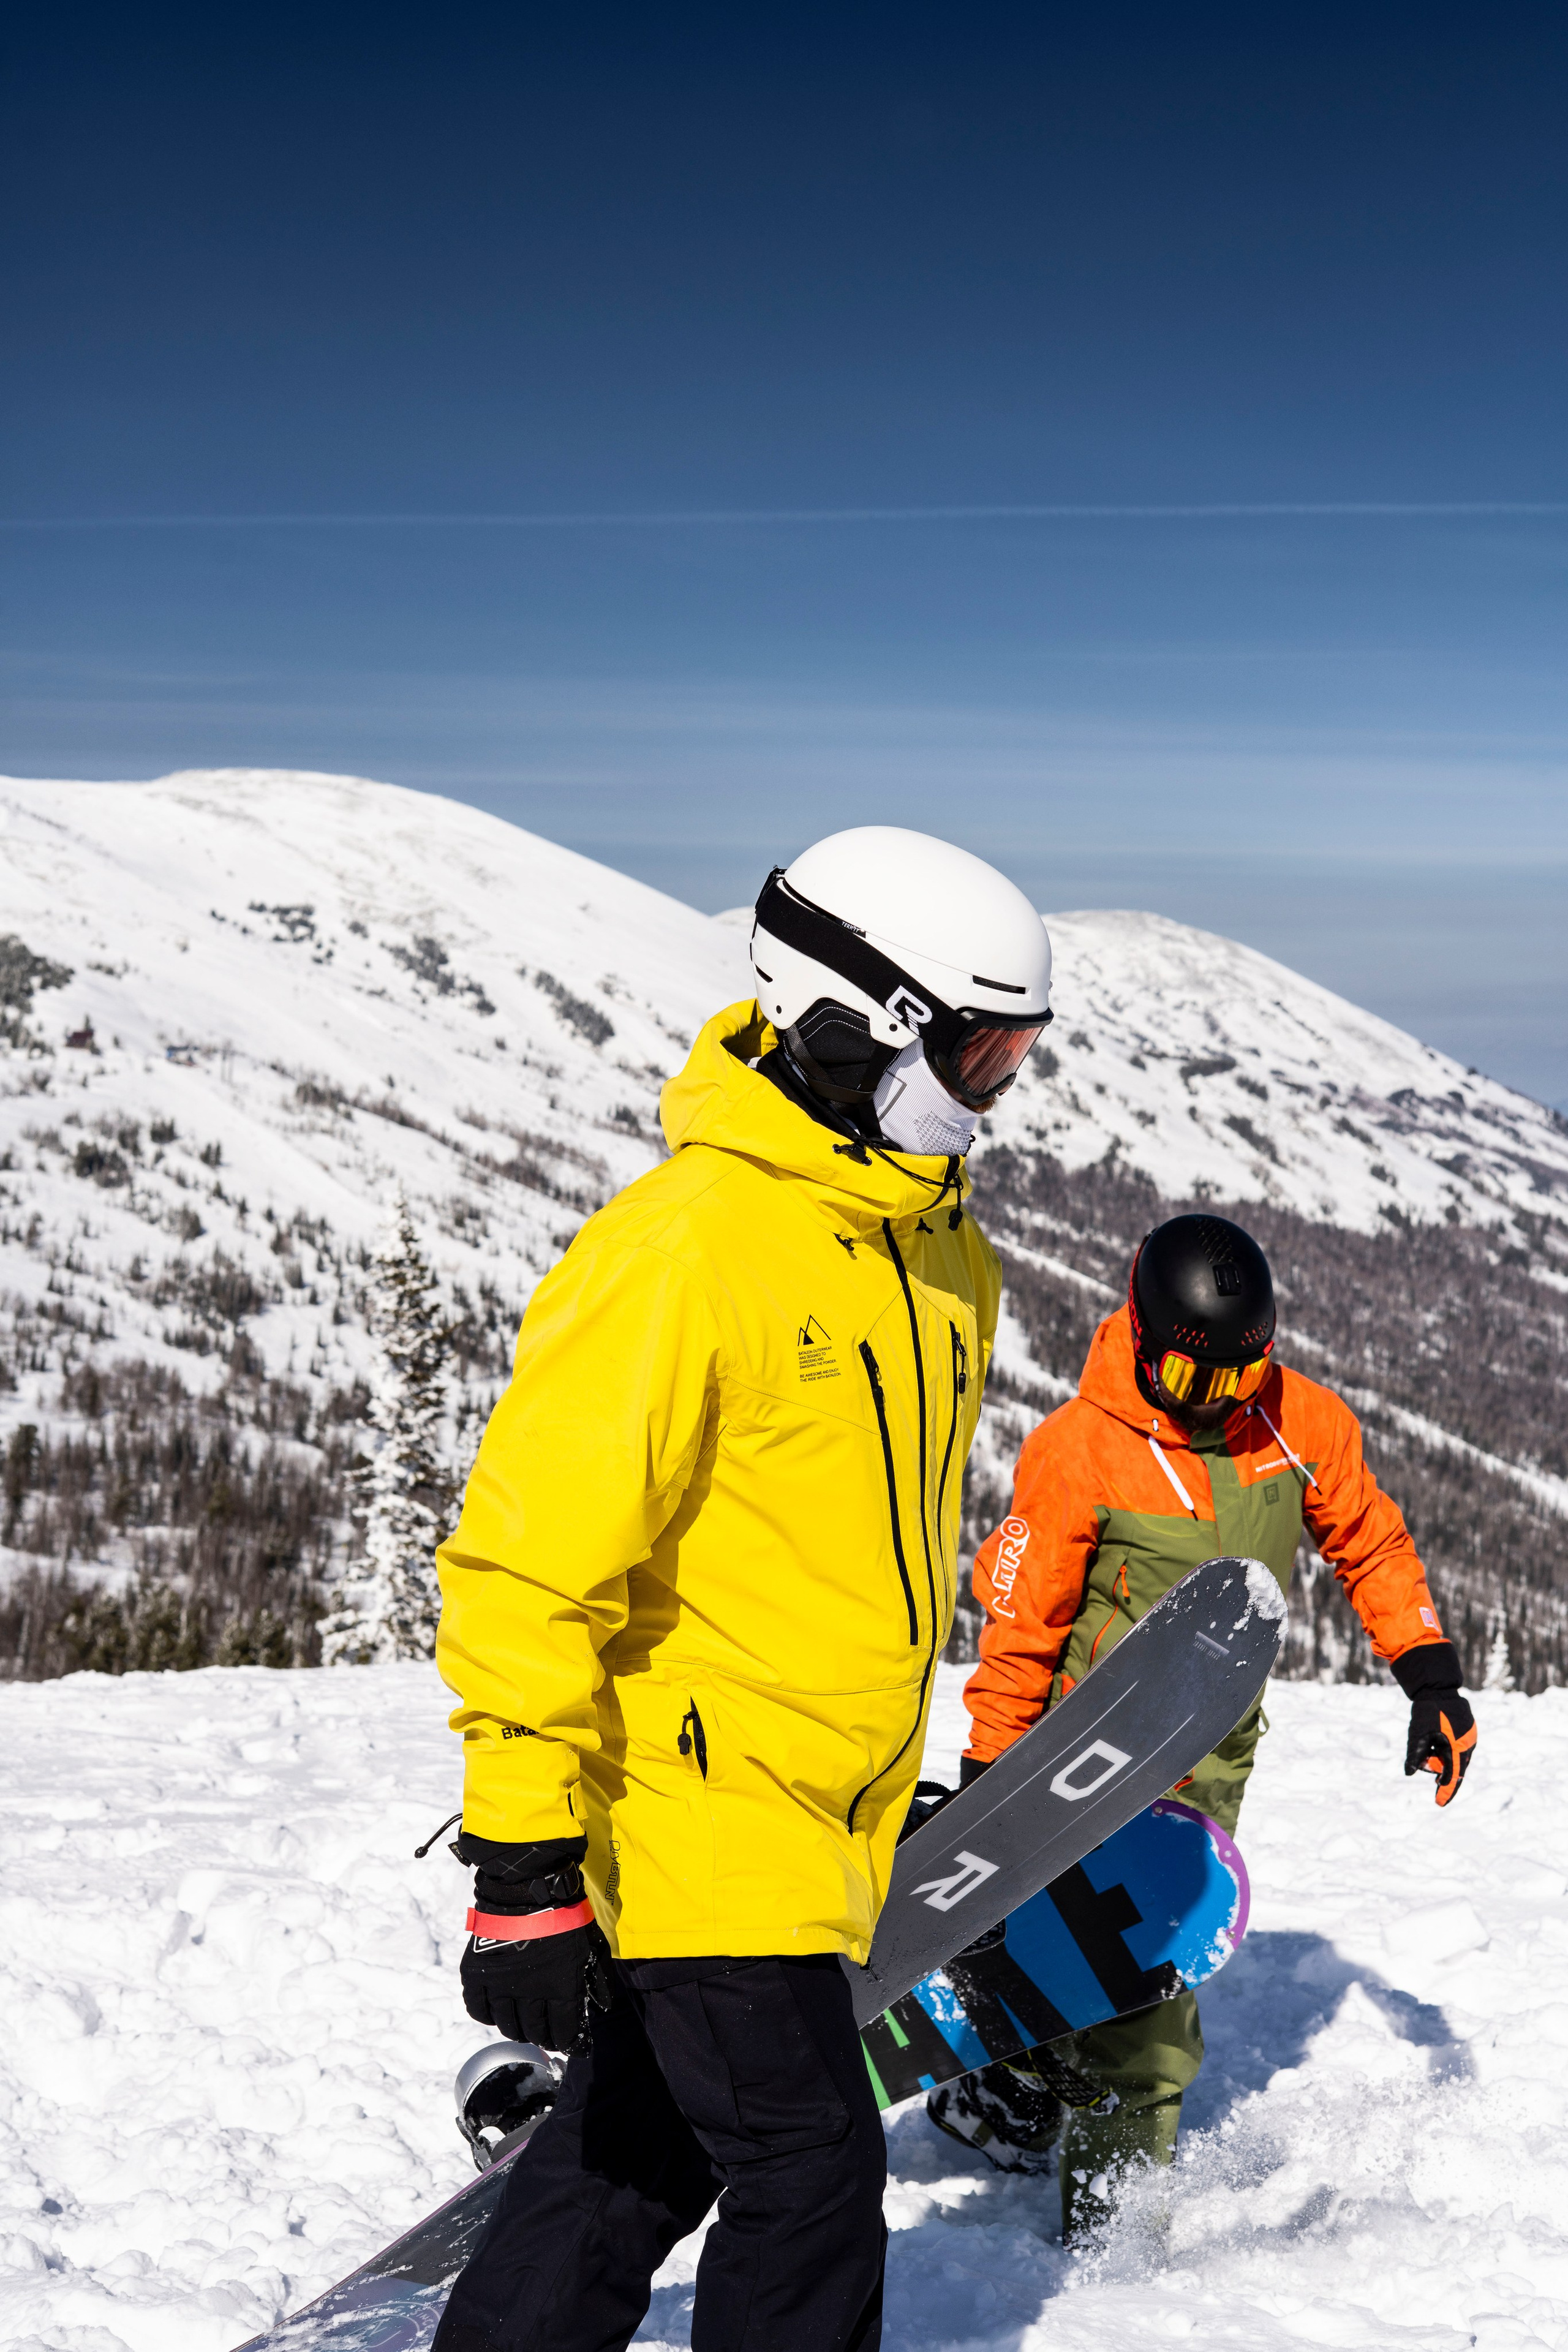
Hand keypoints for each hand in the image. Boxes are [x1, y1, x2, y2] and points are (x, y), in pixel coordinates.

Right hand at [455, 1832, 613, 2052]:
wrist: (528, 1885)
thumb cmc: (564, 1914)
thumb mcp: (589, 1946)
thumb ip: (595, 1980)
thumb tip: (602, 2006)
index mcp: (560, 1987)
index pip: (563, 2032)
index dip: (568, 2042)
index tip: (570, 2042)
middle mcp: (529, 1993)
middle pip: (534, 2032)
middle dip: (543, 2036)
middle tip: (546, 2032)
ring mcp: (500, 1984)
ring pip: (507, 2025)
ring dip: (517, 2028)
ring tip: (523, 2023)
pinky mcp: (477, 1973)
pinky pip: (478, 2009)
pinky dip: (487, 2014)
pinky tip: (497, 2009)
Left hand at [1392, 1643, 1476, 1807]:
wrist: (1437, 1685)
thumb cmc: (1427, 1709)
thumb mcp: (1417, 1732)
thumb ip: (1414, 1754)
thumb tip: (1408, 1773)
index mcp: (1458, 1745)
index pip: (1453, 1776)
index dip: (1445, 1791)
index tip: (1439, 1804)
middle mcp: (1468, 1743)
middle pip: (1454, 1768)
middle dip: (1440, 1772)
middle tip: (1429, 1775)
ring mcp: (1469, 1736)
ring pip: (1455, 1757)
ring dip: (1442, 1760)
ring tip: (1429, 1755)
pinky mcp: (1467, 1730)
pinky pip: (1457, 1747)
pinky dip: (1446, 1751)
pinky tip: (1436, 1745)